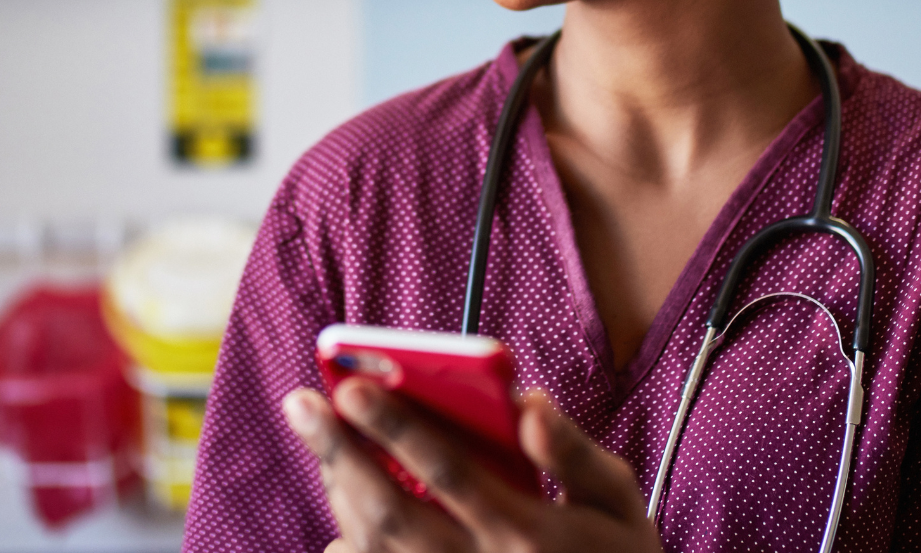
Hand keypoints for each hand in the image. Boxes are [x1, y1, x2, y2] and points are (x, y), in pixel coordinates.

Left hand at [282, 381, 663, 552]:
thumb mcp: (619, 503)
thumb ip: (575, 453)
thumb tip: (529, 404)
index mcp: (526, 531)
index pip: (446, 468)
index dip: (395, 426)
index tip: (350, 385)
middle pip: (390, 509)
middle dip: (339, 452)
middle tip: (300, 402)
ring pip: (375, 545)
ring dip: (338, 490)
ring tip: (319, 438)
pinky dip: (351, 550)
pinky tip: (340, 522)